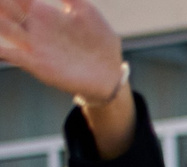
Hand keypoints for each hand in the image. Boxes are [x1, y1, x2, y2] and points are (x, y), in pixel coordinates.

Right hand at [0, 0, 126, 103]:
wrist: (109, 74)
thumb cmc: (99, 42)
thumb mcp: (88, 13)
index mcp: (44, 14)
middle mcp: (34, 28)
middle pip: (9, 11)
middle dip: (1, 5)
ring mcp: (34, 46)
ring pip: (6, 29)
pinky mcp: (37, 64)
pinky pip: (12, 55)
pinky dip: (1, 51)